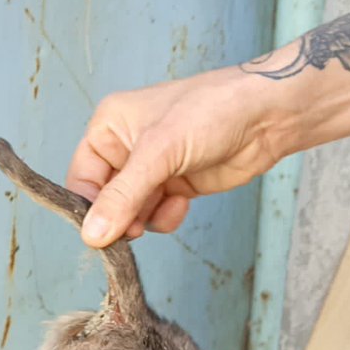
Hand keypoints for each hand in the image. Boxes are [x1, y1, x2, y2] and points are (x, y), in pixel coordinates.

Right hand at [66, 67, 294, 247]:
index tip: (102, 232)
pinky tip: (183, 203)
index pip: (81, 178)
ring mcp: (151, 169)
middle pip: (104, 200)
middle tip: (135, 230)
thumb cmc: (211, 112)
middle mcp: (125, 148)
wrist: (267, 116)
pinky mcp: (175, 186)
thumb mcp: (159, 153)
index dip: (89, 207)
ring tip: (167, 205)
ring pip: (130, 213)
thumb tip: (91, 236)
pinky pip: (155, 215)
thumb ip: (123, 197)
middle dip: (121, 217)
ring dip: (145, 218)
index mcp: (109, 127)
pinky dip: (165, 217)